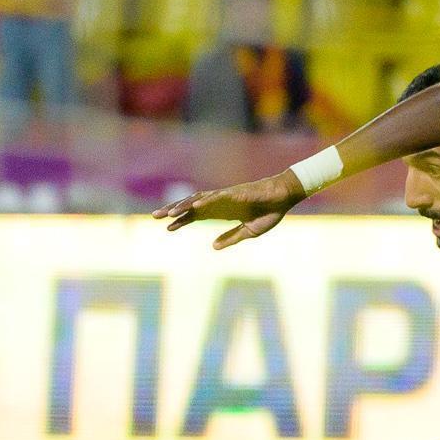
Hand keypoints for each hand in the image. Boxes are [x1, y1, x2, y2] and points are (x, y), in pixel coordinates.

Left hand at [152, 169, 305, 248]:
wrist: (284, 198)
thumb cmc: (269, 212)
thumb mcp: (248, 231)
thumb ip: (231, 238)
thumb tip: (213, 246)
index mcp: (222, 212)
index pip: (196, 216)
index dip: (182, 221)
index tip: (167, 228)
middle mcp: (220, 202)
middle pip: (191, 206)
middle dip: (173, 211)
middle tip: (154, 216)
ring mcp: (226, 196)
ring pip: (199, 200)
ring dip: (183, 205)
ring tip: (169, 213)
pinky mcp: (236, 193)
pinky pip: (217, 196)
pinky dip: (205, 200)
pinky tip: (194, 205)